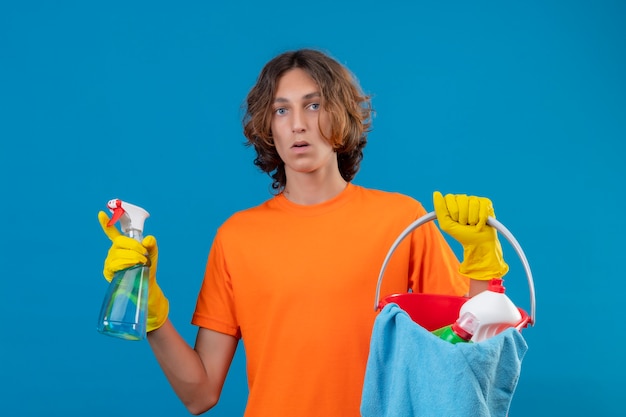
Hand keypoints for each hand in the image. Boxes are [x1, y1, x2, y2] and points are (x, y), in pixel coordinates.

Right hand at [98, 211, 168, 331]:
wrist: (147, 287)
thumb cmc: (148, 269)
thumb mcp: (153, 255)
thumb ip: (152, 245)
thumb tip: (148, 239)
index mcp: (122, 246)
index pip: (112, 232)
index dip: (106, 223)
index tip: (101, 213)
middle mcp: (114, 252)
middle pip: (119, 242)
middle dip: (133, 246)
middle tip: (143, 253)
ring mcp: (110, 262)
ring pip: (117, 253)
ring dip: (132, 256)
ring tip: (142, 262)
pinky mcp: (109, 272)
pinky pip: (114, 264)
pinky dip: (125, 263)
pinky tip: (133, 265)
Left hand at [433, 191, 507, 279]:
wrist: (478, 243)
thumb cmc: (462, 234)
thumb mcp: (446, 224)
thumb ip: (439, 209)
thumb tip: (436, 193)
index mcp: (451, 202)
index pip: (448, 198)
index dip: (452, 212)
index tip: (454, 220)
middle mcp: (463, 199)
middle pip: (461, 200)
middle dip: (462, 217)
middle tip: (464, 224)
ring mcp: (475, 200)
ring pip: (472, 204)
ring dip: (472, 219)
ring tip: (472, 224)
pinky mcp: (486, 203)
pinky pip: (483, 207)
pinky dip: (481, 220)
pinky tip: (480, 224)